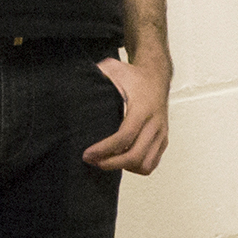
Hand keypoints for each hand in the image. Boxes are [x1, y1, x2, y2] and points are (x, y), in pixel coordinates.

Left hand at [85, 54, 169, 174]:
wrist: (157, 75)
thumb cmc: (133, 75)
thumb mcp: (114, 69)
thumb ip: (96, 76)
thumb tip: (74, 83)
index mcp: (142, 108)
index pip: (124, 136)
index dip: (104, 149)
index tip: (87, 154)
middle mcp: (155, 123)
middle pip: (135, 156)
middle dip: (111, 164)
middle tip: (93, 161)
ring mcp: (161, 133)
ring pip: (145, 164)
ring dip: (125, 167)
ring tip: (107, 160)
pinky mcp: (163, 139)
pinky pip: (151, 163)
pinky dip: (136, 167)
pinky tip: (121, 159)